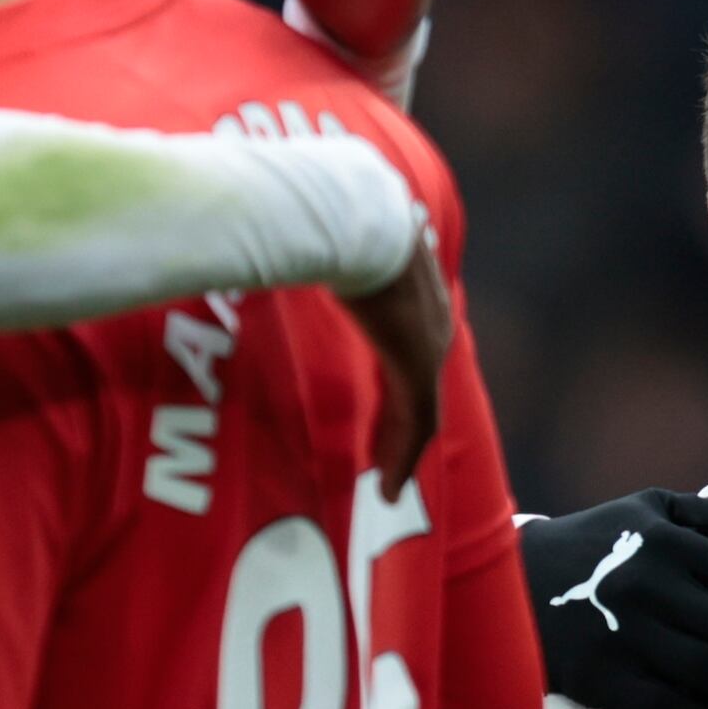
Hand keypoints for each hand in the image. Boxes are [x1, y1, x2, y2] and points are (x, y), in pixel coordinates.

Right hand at [341, 238, 451, 492]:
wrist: (357, 220)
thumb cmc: (332, 225)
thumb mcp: (330, 251)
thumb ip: (316, 264)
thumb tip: (277, 249)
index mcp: (414, 299)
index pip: (410, 357)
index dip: (394, 393)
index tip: (379, 416)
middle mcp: (431, 327)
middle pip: (419, 393)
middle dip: (400, 431)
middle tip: (384, 462)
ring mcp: (428, 348)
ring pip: (420, 417)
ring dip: (403, 455)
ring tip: (388, 488)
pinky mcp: (418, 368)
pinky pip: (415, 426)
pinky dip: (403, 461)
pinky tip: (389, 488)